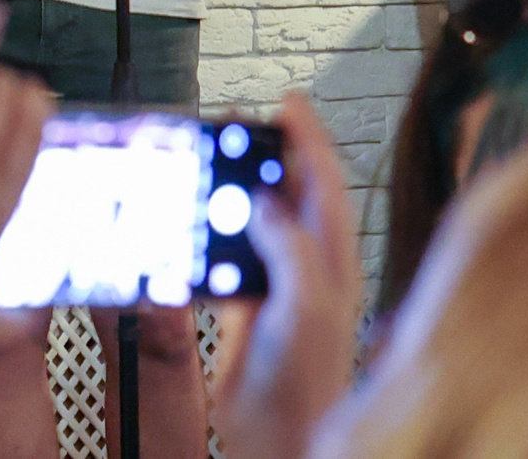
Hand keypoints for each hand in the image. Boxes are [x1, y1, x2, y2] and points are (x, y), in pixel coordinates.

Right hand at [210, 94, 362, 458]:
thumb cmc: (310, 382)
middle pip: (287, 191)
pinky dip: (208, 237)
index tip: (289, 101)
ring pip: (253, 219)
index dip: (308, 137)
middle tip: (237, 126)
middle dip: (264, 154)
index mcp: (333, 258)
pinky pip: (225, 256)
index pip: (325, 181)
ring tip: (211, 163)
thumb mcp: (306, 303)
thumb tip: (263, 200)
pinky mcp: (245, 304)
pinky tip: (193, 226)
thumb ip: (288, 246)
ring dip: (230, 192)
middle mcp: (308, 264)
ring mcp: (276, 283)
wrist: (281, 435)